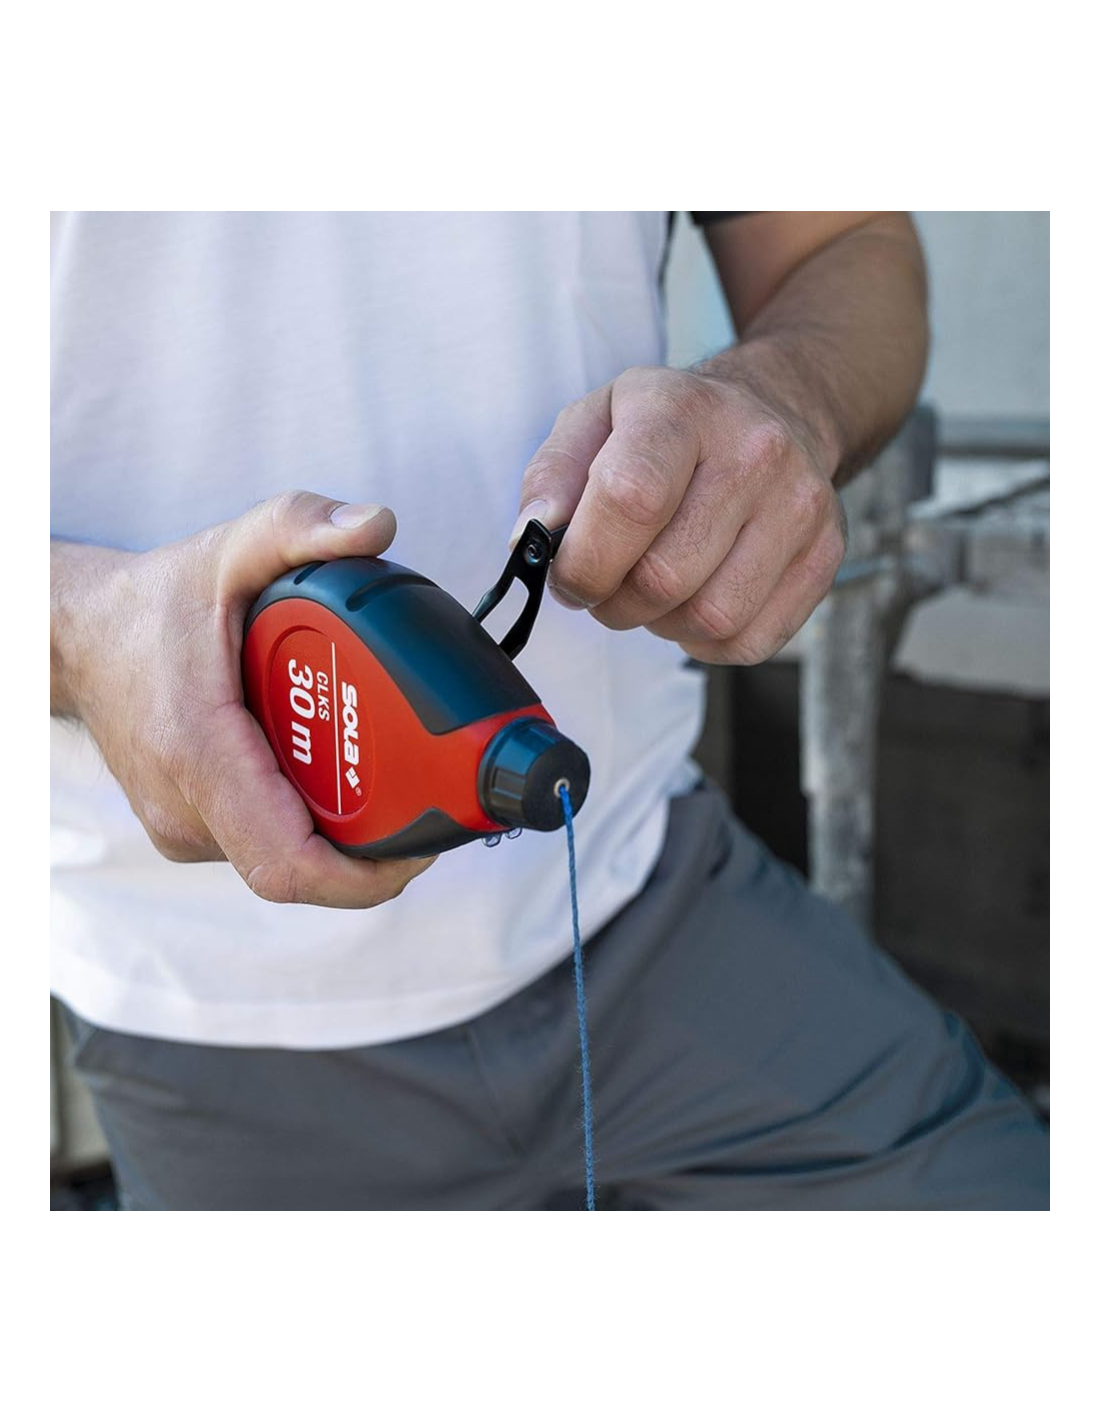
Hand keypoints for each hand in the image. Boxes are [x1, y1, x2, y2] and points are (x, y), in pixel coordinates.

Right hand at [52, 492, 436, 907]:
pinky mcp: (196, 828)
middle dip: (379, 846)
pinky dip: (314, 818)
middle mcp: (189, 811)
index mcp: (199, 756)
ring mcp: (189, 828)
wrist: (82, 641)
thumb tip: (376, 523)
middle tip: (434, 796)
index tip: (425, 845)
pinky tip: (345, 771)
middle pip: (304, 869)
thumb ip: (299, 526)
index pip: (289, 863)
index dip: (367, 874)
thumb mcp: (228, 551)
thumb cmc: (153, 606)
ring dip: (349, 832)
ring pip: (288, 858)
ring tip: (398, 776)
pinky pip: (269, 841)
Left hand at [515, 365, 846, 663]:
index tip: (570, 573)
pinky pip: (750, 641)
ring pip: (711, 618)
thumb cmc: (670, 428)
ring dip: (661, 624)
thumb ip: (551, 477)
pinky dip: (706, 640)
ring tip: (654, 588)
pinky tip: (696, 598)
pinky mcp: (825, 556)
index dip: (585, 559)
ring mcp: (800, 506)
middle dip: (614, 601)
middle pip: (665, 577)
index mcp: (682, 410)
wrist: (775, 412)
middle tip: (607, 583)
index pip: (631, 500)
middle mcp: (755, 452)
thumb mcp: (595, 420)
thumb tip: (531, 538)